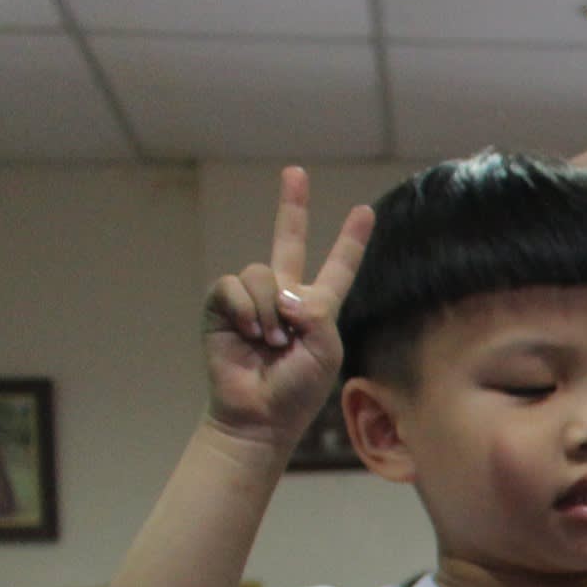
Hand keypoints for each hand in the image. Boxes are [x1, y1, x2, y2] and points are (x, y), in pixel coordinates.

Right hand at [203, 167, 372, 449]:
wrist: (259, 413)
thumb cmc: (297, 389)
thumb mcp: (325, 348)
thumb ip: (316, 310)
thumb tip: (282, 290)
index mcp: (318, 307)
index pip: (337, 267)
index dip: (350, 241)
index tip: (364, 212)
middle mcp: (284, 296)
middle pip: (288, 241)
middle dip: (291, 206)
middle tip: (295, 173)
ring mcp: (252, 299)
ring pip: (260, 271)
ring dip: (269, 308)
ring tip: (271, 341)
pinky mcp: (222, 305)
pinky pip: (233, 285)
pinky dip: (245, 309)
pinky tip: (251, 334)